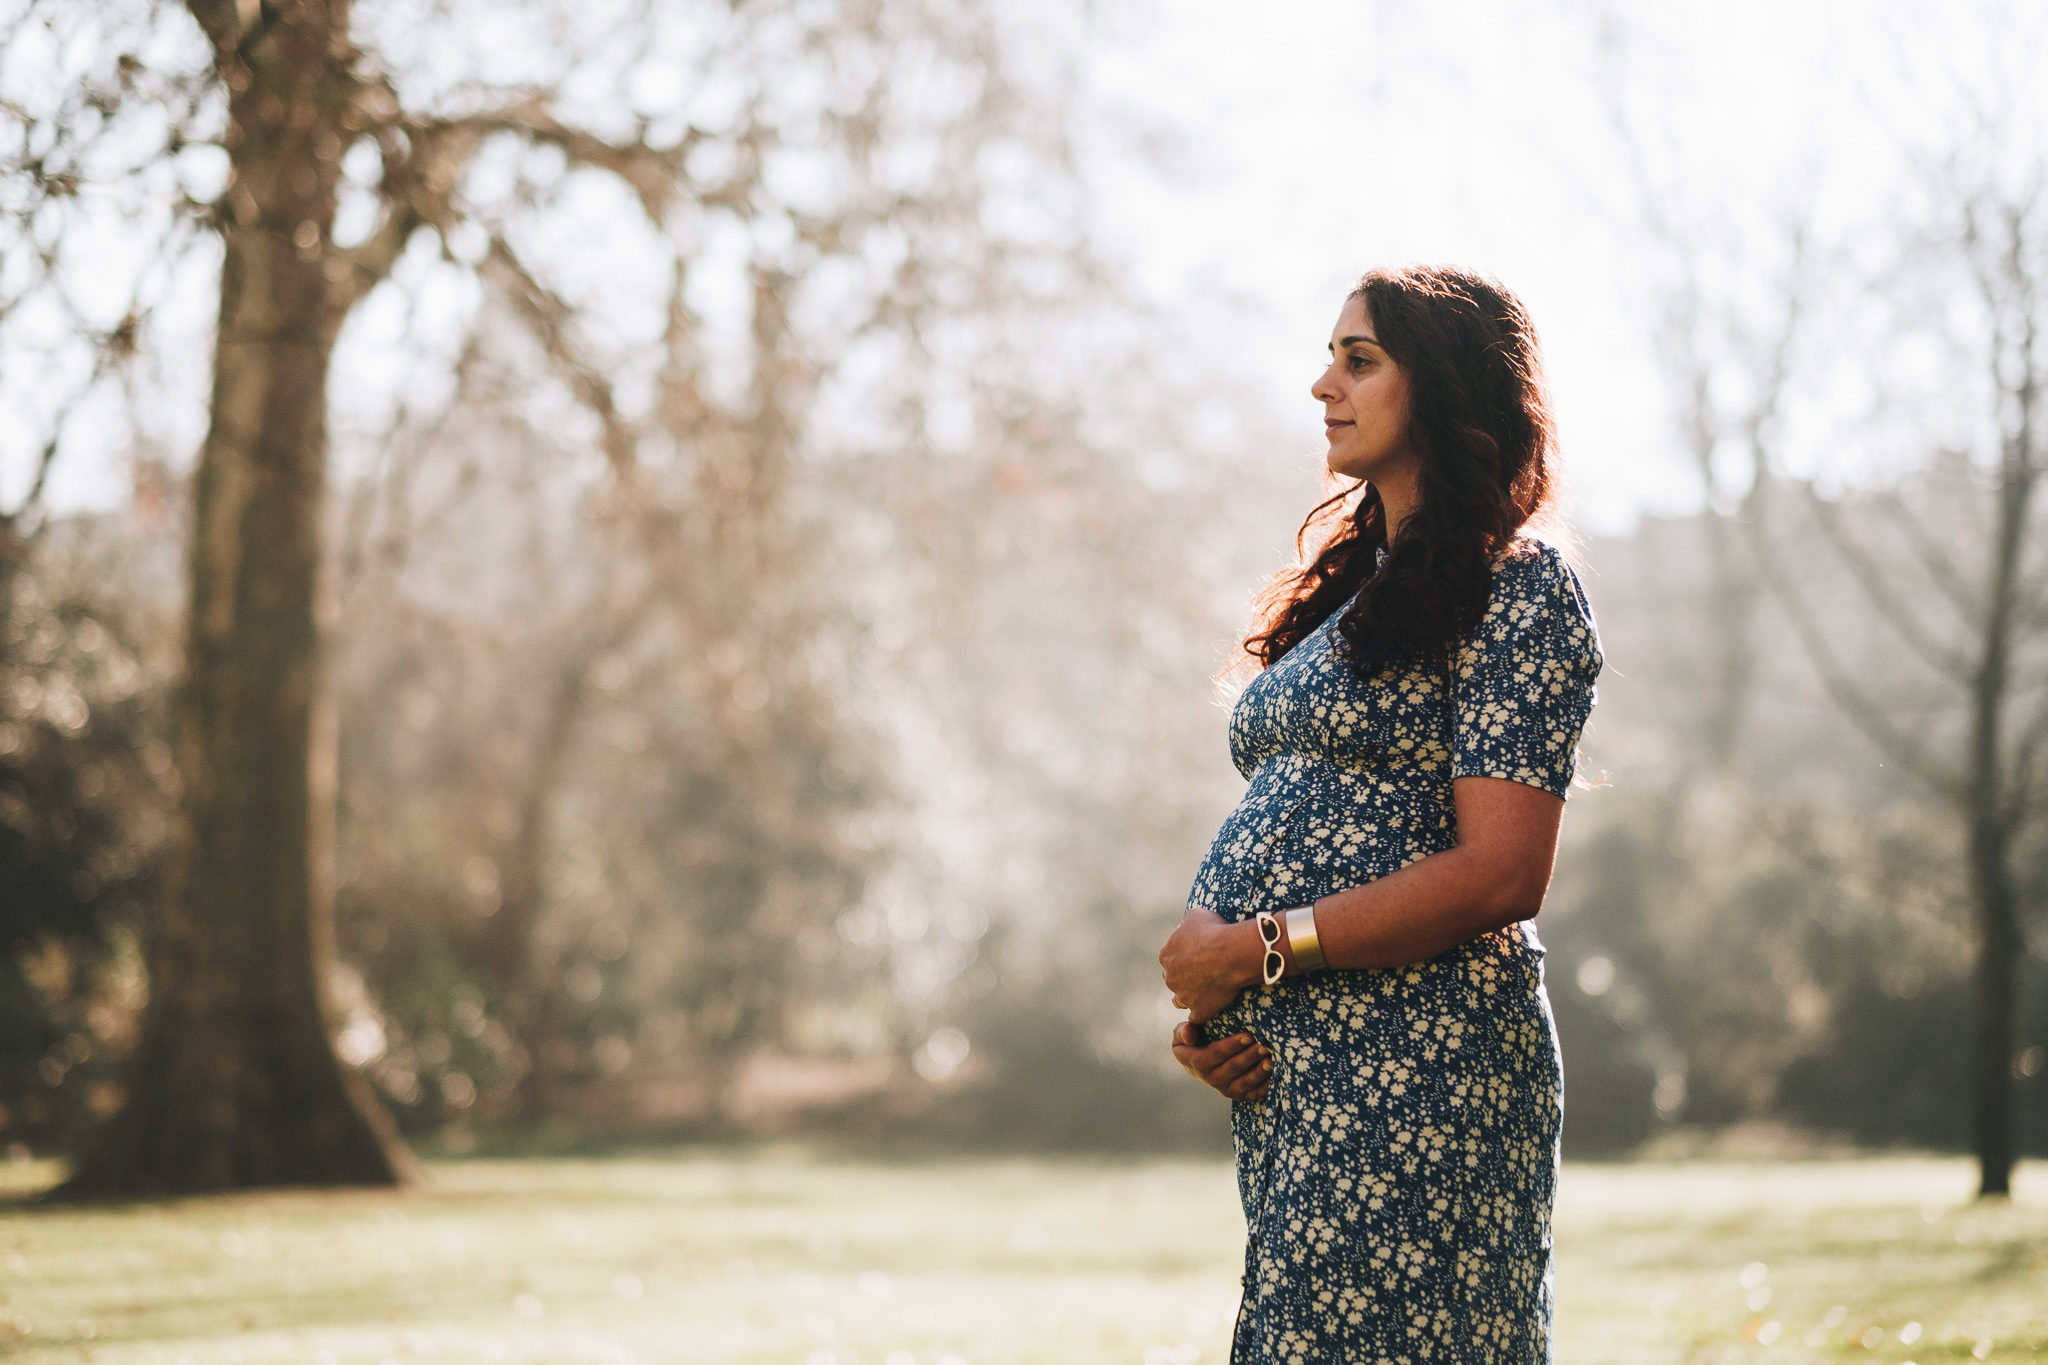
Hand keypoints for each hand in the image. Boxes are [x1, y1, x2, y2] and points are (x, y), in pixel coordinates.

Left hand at [1159, 907, 1258, 1021]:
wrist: (1231, 953)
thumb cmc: (1215, 930)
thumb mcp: (1196, 916)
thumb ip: (1187, 924)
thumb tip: (1187, 926)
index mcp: (1166, 955)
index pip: (1170, 958)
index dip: (1183, 957)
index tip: (1197, 955)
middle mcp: (1170, 977)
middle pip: (1174, 979)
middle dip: (1185, 977)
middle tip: (1204, 972)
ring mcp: (1184, 996)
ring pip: (1181, 1000)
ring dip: (1190, 996)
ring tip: (1206, 992)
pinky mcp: (1199, 1010)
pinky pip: (1198, 1017)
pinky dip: (1203, 1013)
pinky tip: (1213, 1008)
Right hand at [1172, 1021, 1270, 1101]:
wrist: (1198, 1063)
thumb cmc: (1194, 1042)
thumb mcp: (1182, 1034)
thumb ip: (1183, 1032)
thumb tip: (1188, 1033)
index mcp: (1198, 1062)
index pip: (1215, 1054)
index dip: (1232, 1046)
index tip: (1248, 1036)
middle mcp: (1212, 1079)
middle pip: (1234, 1067)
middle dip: (1250, 1057)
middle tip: (1264, 1045)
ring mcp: (1226, 1088)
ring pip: (1245, 1082)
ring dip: (1259, 1072)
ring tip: (1271, 1060)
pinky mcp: (1239, 1094)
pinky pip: (1253, 1093)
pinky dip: (1265, 1085)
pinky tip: (1276, 1074)